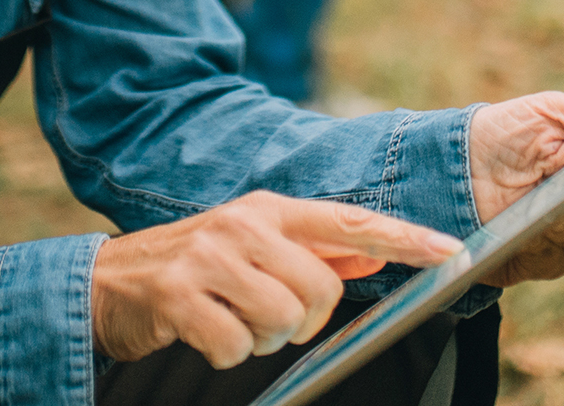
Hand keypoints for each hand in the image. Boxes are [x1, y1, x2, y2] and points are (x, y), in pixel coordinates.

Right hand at [90, 191, 462, 368]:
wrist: (110, 281)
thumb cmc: (196, 266)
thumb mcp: (255, 247)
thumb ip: (316, 252)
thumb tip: (373, 254)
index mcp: (270, 210)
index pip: (350, 221)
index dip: (403, 238)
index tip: (453, 252)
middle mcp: (243, 225)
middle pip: (320, 291)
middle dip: (305, 321)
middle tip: (270, 318)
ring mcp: (209, 258)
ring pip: (283, 321)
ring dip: (264, 339)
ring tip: (235, 321)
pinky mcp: (179, 295)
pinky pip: (237, 346)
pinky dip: (228, 353)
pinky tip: (207, 334)